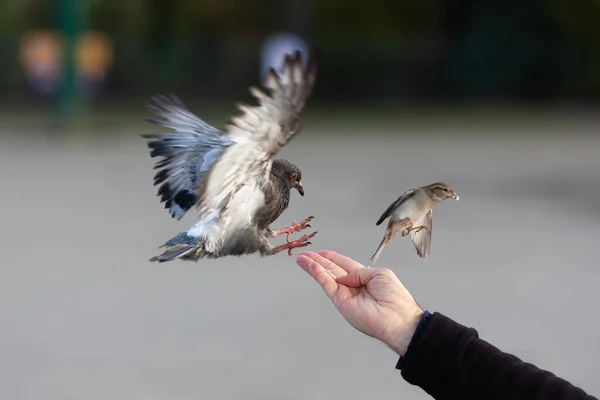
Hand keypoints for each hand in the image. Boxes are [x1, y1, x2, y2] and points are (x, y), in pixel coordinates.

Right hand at [296, 250, 423, 355]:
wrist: (398, 319)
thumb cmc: (395, 297)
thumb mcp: (379, 274)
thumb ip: (358, 271)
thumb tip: (343, 276)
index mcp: (364, 278)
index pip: (344, 265)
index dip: (332, 258)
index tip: (320, 252)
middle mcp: (353, 286)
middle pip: (331, 269)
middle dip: (317, 261)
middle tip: (303, 254)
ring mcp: (346, 294)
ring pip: (326, 276)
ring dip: (313, 266)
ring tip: (300, 259)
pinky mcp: (341, 302)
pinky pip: (327, 285)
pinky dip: (318, 275)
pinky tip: (310, 266)